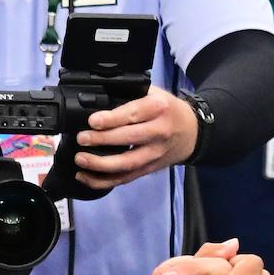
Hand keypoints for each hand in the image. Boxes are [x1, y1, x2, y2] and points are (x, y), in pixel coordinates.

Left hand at [73, 85, 197, 189]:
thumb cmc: (168, 109)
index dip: (111, 119)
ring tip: (81, 159)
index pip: (133, 114)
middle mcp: (159, 132)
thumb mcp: (154, 93)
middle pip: (129, 139)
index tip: (93, 121)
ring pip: (127, 163)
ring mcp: (155, 153)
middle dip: (102, 140)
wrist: (193, 133)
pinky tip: (86, 177)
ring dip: (101, 164)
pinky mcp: (150, 168)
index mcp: (158, 108)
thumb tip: (98, 96)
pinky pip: (126, 178)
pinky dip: (105, 181)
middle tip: (82, 138)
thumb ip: (130, 93)